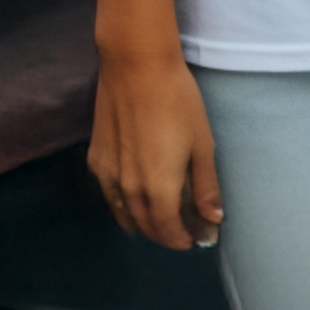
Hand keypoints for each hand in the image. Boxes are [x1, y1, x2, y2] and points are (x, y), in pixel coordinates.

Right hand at [88, 49, 222, 249]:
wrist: (136, 69)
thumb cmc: (178, 102)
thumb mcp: (202, 143)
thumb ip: (205, 186)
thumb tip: (213, 220)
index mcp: (158, 188)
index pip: (168, 230)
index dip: (182, 240)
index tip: (197, 240)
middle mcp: (128, 190)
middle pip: (145, 227)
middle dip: (166, 235)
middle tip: (185, 232)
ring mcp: (108, 176)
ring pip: (124, 216)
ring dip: (143, 225)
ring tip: (163, 222)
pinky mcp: (96, 161)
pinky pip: (110, 197)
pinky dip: (124, 208)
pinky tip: (136, 201)